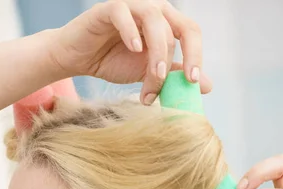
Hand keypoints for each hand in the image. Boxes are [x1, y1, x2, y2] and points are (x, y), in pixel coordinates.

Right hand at [50, 0, 211, 104]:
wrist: (76, 61)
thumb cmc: (111, 61)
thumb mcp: (147, 73)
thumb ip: (174, 75)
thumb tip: (206, 87)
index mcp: (165, 23)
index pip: (191, 32)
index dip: (196, 55)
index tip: (192, 82)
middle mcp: (153, 10)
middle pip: (180, 24)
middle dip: (182, 55)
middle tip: (177, 81)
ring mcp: (131, 5)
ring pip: (154, 19)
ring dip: (158, 51)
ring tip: (154, 75)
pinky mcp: (107, 8)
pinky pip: (123, 12)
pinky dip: (131, 31)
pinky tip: (133, 50)